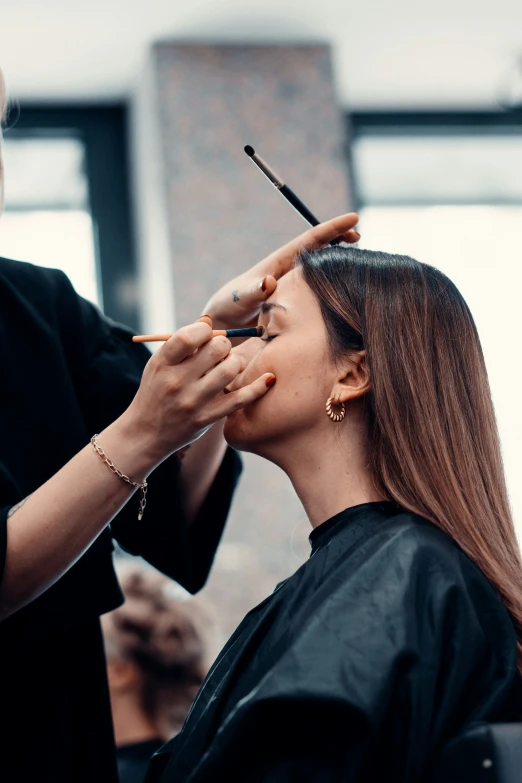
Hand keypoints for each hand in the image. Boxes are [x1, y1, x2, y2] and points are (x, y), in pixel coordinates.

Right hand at [121, 320, 274, 466]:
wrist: (146, 433)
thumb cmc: (156, 390)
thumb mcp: (159, 364)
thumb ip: (181, 343)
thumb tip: (208, 321)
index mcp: (162, 364)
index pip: (189, 336)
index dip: (204, 330)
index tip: (206, 334)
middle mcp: (177, 382)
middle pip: (216, 349)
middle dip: (223, 344)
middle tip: (220, 350)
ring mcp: (193, 401)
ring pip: (230, 370)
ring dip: (235, 362)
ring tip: (229, 366)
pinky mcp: (207, 418)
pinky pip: (240, 399)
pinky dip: (258, 387)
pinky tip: (269, 378)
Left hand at [205, 212, 359, 328]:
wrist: (221, 325)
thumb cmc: (227, 309)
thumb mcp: (238, 299)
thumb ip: (252, 291)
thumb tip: (268, 281)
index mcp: (277, 263)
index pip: (309, 240)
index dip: (331, 229)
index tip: (353, 219)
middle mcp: (287, 270)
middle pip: (318, 248)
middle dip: (338, 239)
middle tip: (358, 236)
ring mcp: (291, 285)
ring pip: (319, 267)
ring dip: (337, 261)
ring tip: (356, 263)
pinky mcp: (292, 301)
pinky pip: (315, 287)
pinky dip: (330, 284)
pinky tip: (342, 292)